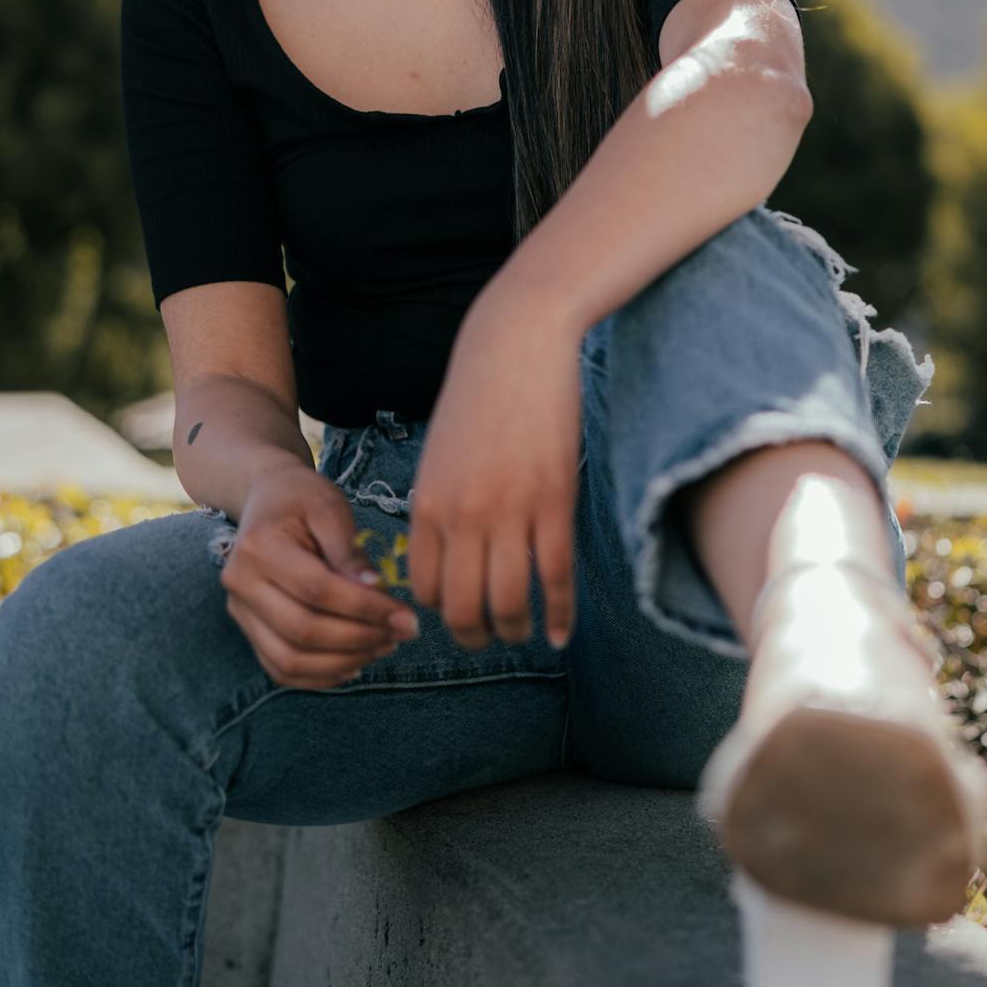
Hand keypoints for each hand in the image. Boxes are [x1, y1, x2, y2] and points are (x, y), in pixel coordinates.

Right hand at [220, 463, 420, 689]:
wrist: (265, 498)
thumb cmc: (302, 499)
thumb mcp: (330, 508)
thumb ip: (350, 552)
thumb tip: (376, 592)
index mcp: (259, 547)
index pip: (317, 590)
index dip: (365, 608)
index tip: (407, 616)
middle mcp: (241, 583)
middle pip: (302, 631)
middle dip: (360, 639)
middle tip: (403, 633)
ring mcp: (240, 611)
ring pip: (289, 659)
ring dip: (343, 662)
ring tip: (384, 646)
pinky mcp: (248, 630)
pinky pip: (280, 669)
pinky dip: (320, 676)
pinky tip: (355, 664)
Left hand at [405, 284, 582, 650]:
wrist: (518, 345)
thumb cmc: (479, 396)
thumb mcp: (440, 454)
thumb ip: (439, 505)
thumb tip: (445, 555)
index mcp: (427, 505)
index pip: (424, 588)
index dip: (439, 613)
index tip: (457, 616)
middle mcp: (462, 517)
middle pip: (462, 608)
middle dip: (474, 637)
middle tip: (487, 641)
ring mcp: (510, 513)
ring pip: (510, 603)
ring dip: (515, 630)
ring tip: (523, 633)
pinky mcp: (554, 504)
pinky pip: (556, 578)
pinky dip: (560, 614)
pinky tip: (562, 632)